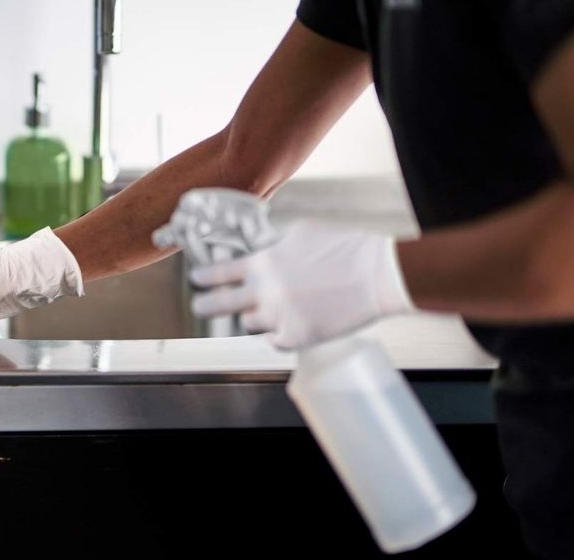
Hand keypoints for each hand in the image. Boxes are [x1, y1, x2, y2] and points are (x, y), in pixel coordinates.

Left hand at [188, 220, 413, 349]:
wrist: (377, 274)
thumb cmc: (344, 247)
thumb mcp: (300, 233)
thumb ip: (273, 245)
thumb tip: (258, 249)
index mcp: (263, 262)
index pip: (219, 272)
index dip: (204, 278)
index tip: (197, 281)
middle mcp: (265, 291)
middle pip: (221, 304)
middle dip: (207, 306)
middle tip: (201, 306)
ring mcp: (280, 316)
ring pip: (251, 323)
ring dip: (256, 316)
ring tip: (269, 309)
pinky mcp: (297, 337)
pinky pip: (275, 340)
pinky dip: (279, 333)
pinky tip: (289, 324)